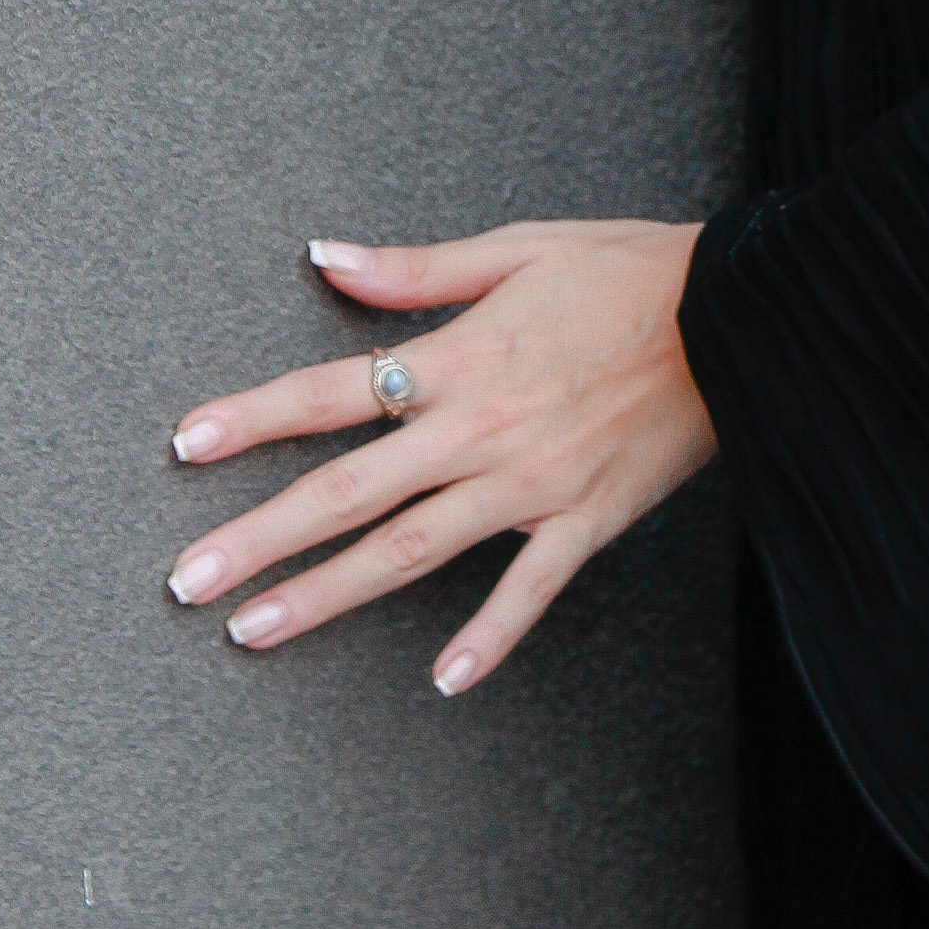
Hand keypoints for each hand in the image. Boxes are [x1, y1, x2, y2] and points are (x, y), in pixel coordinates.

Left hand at [165, 224, 718, 695]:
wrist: (741, 314)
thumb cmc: (629, 271)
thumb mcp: (519, 248)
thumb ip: (416, 267)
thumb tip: (325, 257)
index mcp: (461, 359)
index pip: (332, 393)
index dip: (253, 418)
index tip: (187, 445)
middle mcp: (482, 429)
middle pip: (350, 492)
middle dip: (261, 538)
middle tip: (188, 582)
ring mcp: (533, 484)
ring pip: (411, 551)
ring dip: (329, 593)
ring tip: (256, 631)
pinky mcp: (587, 519)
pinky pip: (530, 590)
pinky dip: (488, 637)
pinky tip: (443, 681)